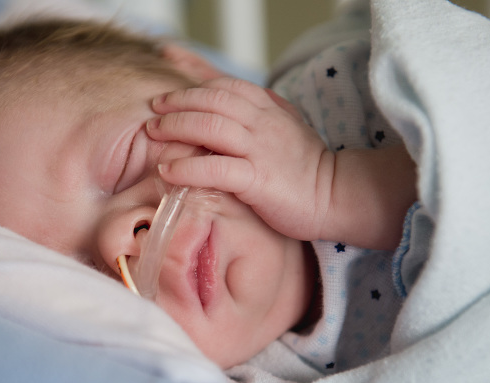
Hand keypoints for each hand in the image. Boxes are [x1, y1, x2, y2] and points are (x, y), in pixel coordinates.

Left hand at [147, 77, 334, 240]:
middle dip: (178, 102)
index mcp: (269, 108)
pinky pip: (216, 168)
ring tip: (153, 134)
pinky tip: (168, 170)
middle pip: (212, 99)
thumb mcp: (284, 128)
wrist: (336, 196)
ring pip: (211, 127)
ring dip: (176, 127)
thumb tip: (226, 107)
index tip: (167, 79)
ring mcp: (261, 149)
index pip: (225, 83)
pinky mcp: (258, 180)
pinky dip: (187, 167)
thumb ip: (258, 114)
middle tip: (153, 111)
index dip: (192, 79)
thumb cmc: (304, 168)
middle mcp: (264, 122)